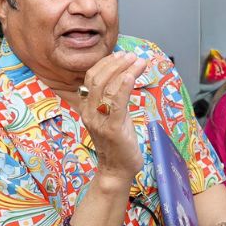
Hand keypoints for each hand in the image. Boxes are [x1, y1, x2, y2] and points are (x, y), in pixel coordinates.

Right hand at [79, 52, 146, 179]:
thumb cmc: (118, 142)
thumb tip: (125, 77)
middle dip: (116, 62)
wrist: (116, 170)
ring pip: (106, 87)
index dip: (106, 63)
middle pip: (97, 78)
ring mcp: (99, 120)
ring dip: (123, 69)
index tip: (122, 54)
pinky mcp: (112, 128)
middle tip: (132, 56)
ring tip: (137, 61)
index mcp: (88, 107)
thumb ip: (115, 99)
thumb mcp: (114, 116)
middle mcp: (89, 112)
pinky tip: (132, 75)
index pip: (91, 77)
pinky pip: (116, 103)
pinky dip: (123, 86)